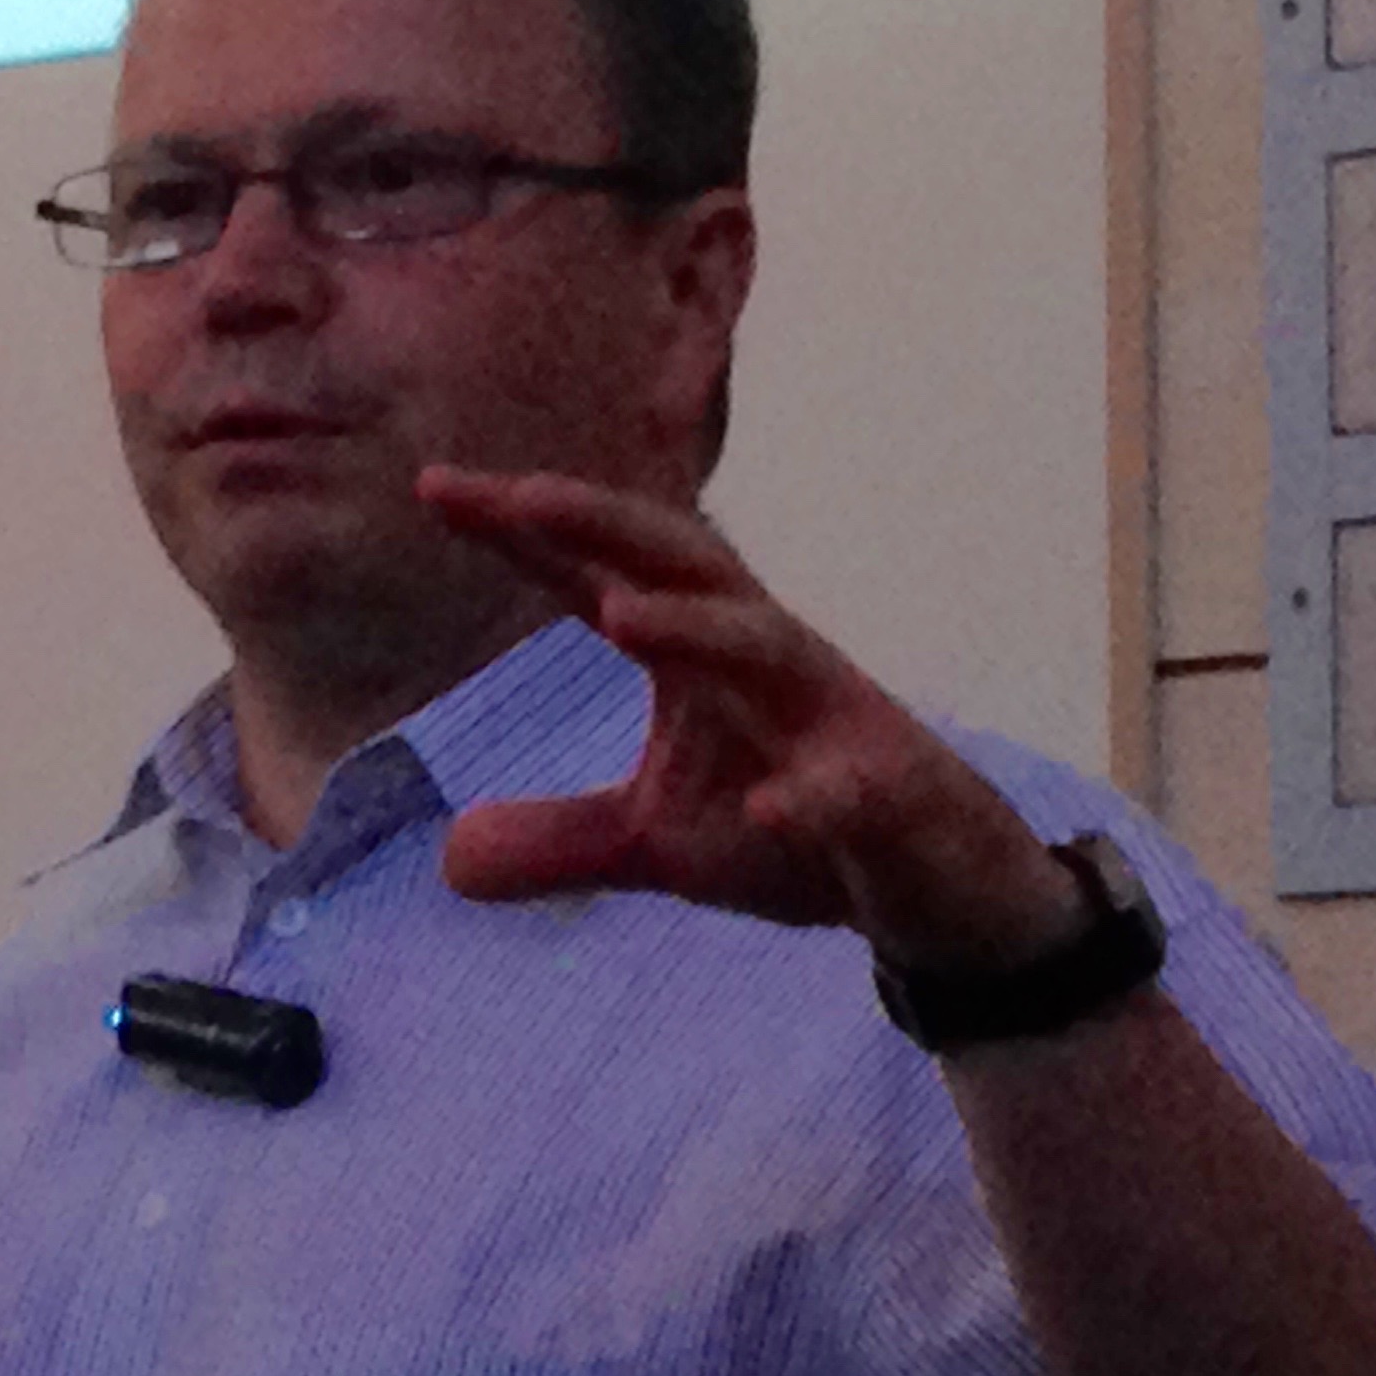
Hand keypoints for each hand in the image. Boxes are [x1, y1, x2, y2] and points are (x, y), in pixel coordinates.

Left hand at [419, 467, 1085, 971]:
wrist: (941, 889)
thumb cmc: (796, 832)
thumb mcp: (660, 843)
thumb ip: (561, 838)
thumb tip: (448, 859)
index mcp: (703, 656)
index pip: (602, 572)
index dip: (526, 531)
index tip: (434, 486)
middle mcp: (767, 659)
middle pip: (686, 564)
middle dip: (606, 523)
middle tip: (521, 496)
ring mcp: (833, 718)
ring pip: (766, 646)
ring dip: (695, 625)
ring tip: (617, 613)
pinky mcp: (889, 791)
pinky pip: (847, 790)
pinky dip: (811, 796)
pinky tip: (770, 809)